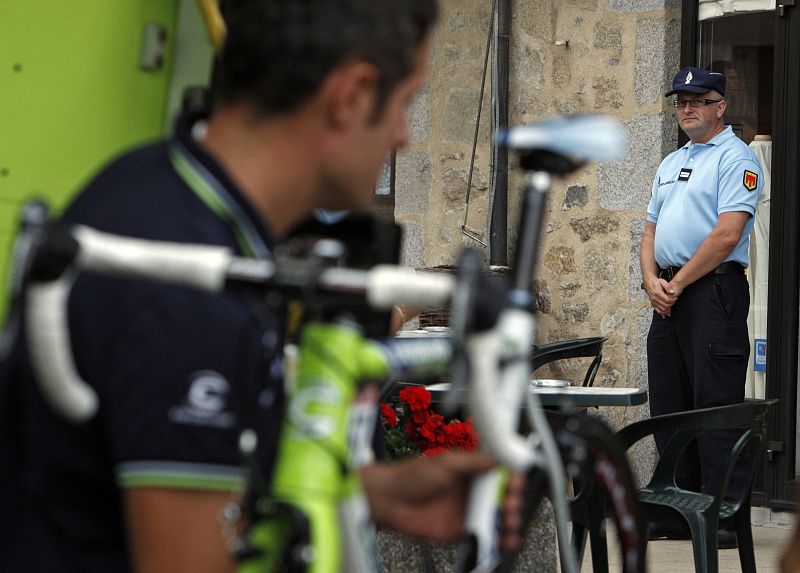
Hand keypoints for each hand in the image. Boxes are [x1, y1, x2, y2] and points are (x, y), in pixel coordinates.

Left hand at [362, 453, 523, 550]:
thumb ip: (473, 462)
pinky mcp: (461, 530)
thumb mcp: (445, 463)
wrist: (389, 502)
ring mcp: (467, 510)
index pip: (499, 472)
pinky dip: (498, 539)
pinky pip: (484, 536)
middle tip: (510, 503)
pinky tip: (505, 540)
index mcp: (469, 470)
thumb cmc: (411, 476)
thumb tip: (497, 459)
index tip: (516, 483)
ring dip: (508, 520)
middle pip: (502, 496)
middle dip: (511, 500)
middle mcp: (471, 490)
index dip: (511, 478)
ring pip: (496, 517)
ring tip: (509, 522)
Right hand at [644, 277, 677, 317]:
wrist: (648, 282)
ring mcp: (653, 301)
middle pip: (665, 305)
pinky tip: (665, 314)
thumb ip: (668, 287)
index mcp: (657, 293)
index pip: (667, 300)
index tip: (676, 298)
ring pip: (662, 309)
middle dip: (671, 304)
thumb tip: (672, 292)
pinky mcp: (652, 303)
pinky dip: (662, 313)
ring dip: (668, 310)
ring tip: (672, 308)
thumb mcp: (662, 281)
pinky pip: (657, 310)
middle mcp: (654, 298)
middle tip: (674, 301)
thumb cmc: (656, 282)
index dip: (673, 300)